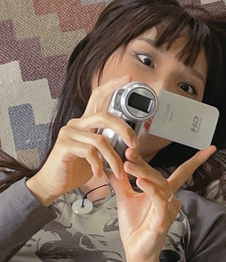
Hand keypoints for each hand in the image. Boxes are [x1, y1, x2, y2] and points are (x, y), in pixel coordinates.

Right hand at [26, 75, 137, 204]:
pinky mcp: (64, 145)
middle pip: (105, 116)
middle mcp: (77, 123)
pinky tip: (99, 174)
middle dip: (124, 130)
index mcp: (86, 123)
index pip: (98, 97)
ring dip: (114, 159)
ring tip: (119, 172)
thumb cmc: (78, 168)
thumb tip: (132, 143)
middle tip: (134, 145)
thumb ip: (111, 144)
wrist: (55, 183)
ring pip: (101, 140)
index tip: (128, 78)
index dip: (113, 85)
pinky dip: (99, 165)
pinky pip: (90, 152)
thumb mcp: (99, 154)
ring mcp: (69, 133)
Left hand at [108, 144, 215, 261]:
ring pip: (161, 185)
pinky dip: (152, 191)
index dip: (146, 159)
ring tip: (128, 165)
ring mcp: (167, 209)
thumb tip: (112, 164)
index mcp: (160, 193)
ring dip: (145, 173)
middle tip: (127, 153)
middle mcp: (168, 199)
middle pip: (159, 175)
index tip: (131, 147)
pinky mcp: (164, 220)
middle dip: (143, 163)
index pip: (159, 171)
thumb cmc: (135, 227)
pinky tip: (140, 182)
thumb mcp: (125, 199)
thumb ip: (121, 182)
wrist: (135, 252)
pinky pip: (161, 202)